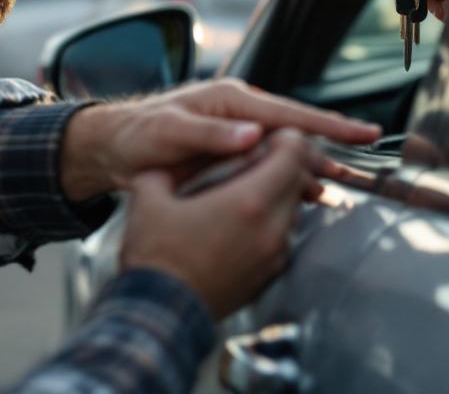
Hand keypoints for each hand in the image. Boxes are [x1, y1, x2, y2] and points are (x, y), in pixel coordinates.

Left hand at [60, 79, 380, 200]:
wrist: (112, 149)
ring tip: (339, 189)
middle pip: (295, 135)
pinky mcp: (230, 155)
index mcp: (231, 101)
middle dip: (329, 152)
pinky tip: (305, 196)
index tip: (363, 133)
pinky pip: (268, 166)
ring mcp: (237, 135)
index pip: (290, 113)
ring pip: (284, 153)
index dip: (329, 125)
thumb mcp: (168, 133)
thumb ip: (209, 135)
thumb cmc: (136, 136)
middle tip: (362, 172)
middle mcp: (240, 114)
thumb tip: (252, 134)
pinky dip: (288, 180)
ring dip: (311, 170)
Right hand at [121, 129, 317, 318]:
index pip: (293, 155)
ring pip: (294, 208)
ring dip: (280, 193)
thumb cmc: (156, 257)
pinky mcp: (270, 275)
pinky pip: (283, 236)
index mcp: (248, 201)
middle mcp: (271, 228)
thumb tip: (172, 160)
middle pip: (299, 180)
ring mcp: (274, 255)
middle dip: (286, 163)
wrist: (160, 313)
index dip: (285, 138)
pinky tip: (244, 221)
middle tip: (264, 156)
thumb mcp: (150, 196)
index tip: (272, 134)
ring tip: (250, 188)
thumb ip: (168, 168)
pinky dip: (272, 221)